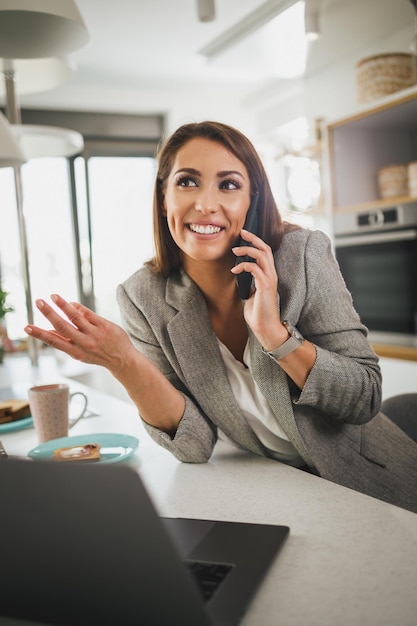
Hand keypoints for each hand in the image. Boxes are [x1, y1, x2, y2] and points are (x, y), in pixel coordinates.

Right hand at [24, 294, 134, 372]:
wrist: (123, 360)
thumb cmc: (98, 354)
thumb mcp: (80, 353)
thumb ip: (66, 340)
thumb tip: (48, 329)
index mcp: (75, 352)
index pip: (54, 341)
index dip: (40, 334)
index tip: (27, 327)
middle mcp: (84, 343)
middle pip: (62, 326)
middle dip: (49, 313)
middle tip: (38, 302)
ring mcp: (95, 334)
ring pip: (75, 317)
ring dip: (62, 305)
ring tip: (52, 296)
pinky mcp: (105, 326)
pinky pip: (88, 314)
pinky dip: (78, 307)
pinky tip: (70, 302)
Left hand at [231, 229, 286, 348]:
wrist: (265, 328)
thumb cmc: (258, 313)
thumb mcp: (250, 294)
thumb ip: (248, 283)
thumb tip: (240, 276)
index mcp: (268, 275)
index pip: (265, 252)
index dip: (255, 242)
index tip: (243, 235)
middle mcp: (271, 275)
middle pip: (266, 248)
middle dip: (253, 238)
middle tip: (241, 232)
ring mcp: (270, 280)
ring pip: (262, 255)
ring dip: (247, 249)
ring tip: (235, 250)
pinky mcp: (265, 286)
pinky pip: (255, 268)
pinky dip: (244, 265)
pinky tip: (234, 270)